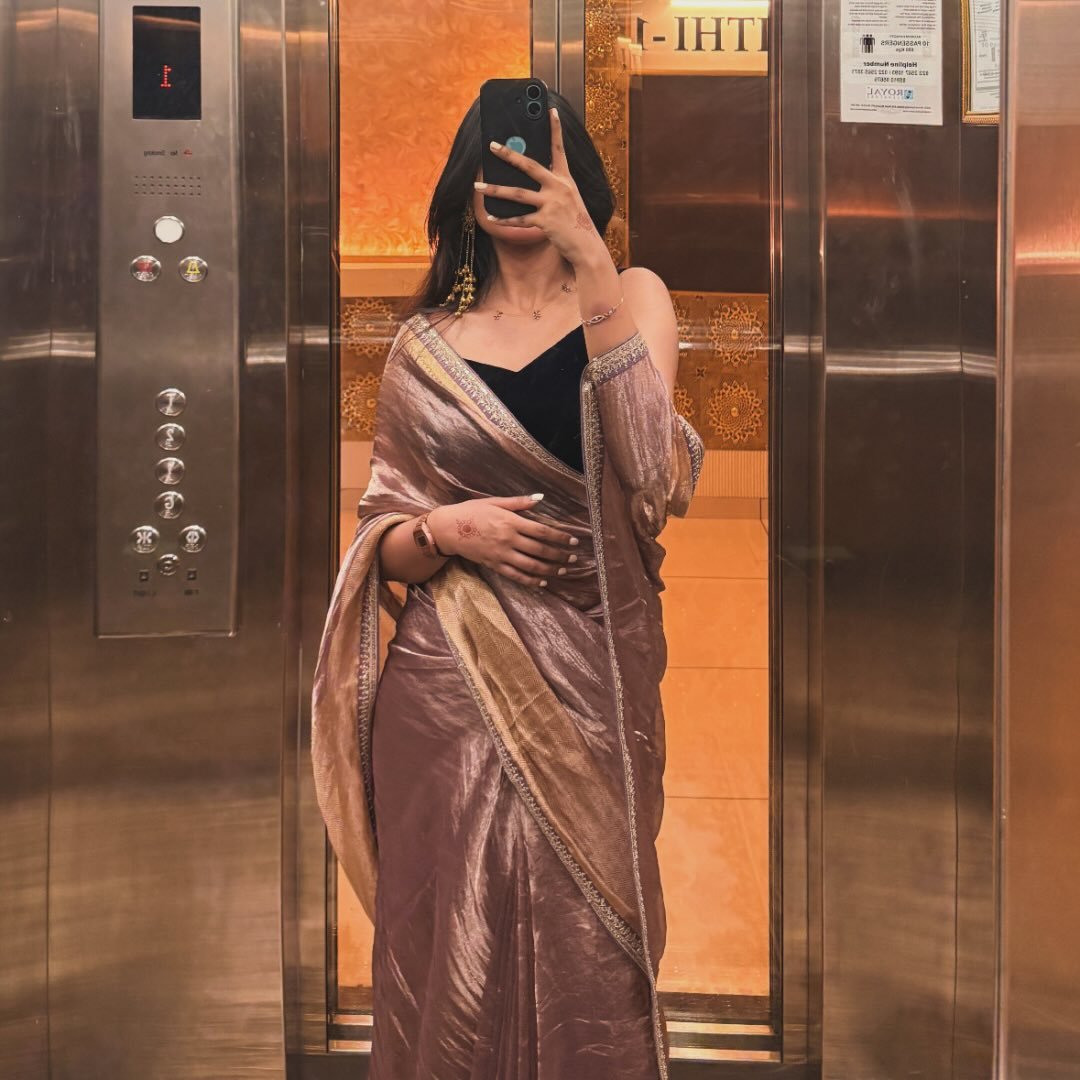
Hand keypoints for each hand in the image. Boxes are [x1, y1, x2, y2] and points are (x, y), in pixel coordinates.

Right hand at [428, 495, 579, 588]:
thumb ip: (518, 502)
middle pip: (540, 550)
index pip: (542, 531)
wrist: (448, 529)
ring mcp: (501, 554)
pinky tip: (543, 582)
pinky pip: (516, 576)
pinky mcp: (494, 565)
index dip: (560, 537)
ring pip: (531, 565)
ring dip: (550, 569)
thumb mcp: (495, 502)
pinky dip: (531, 580)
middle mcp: (508, 540)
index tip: (573, 541)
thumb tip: (540, 498)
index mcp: (510, 522)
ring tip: (564, 570)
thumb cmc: (471, 511)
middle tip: (574, 558)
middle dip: (560, 555)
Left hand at [475, 107, 608, 266]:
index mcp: (566, 179)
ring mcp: (552, 204)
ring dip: (495, 189)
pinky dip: (503, 219)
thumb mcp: (569, 199)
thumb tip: (528, 179)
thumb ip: (552, 187)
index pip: (559, 149)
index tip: (550, 110)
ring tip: (478, 185)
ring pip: (517, 193)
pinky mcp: (545, 222)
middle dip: (509, 155)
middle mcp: (559, 187)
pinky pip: (518, 219)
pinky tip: (490, 216)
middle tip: (492, 145)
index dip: (555, 129)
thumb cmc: (576, 223)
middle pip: (529, 166)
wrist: (587, 246)